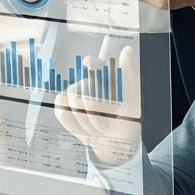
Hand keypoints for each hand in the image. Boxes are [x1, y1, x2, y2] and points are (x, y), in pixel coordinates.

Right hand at [52, 46, 141, 165]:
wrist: (115, 145)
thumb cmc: (127, 120)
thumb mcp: (133, 101)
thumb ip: (129, 76)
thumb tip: (127, 49)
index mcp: (104, 79)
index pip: (93, 63)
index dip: (90, 62)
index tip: (90, 64)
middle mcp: (87, 84)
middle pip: (81, 87)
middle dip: (94, 110)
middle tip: (106, 123)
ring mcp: (73, 97)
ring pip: (71, 101)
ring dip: (87, 121)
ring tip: (98, 128)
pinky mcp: (64, 109)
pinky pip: (62, 112)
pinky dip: (74, 125)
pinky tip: (85, 130)